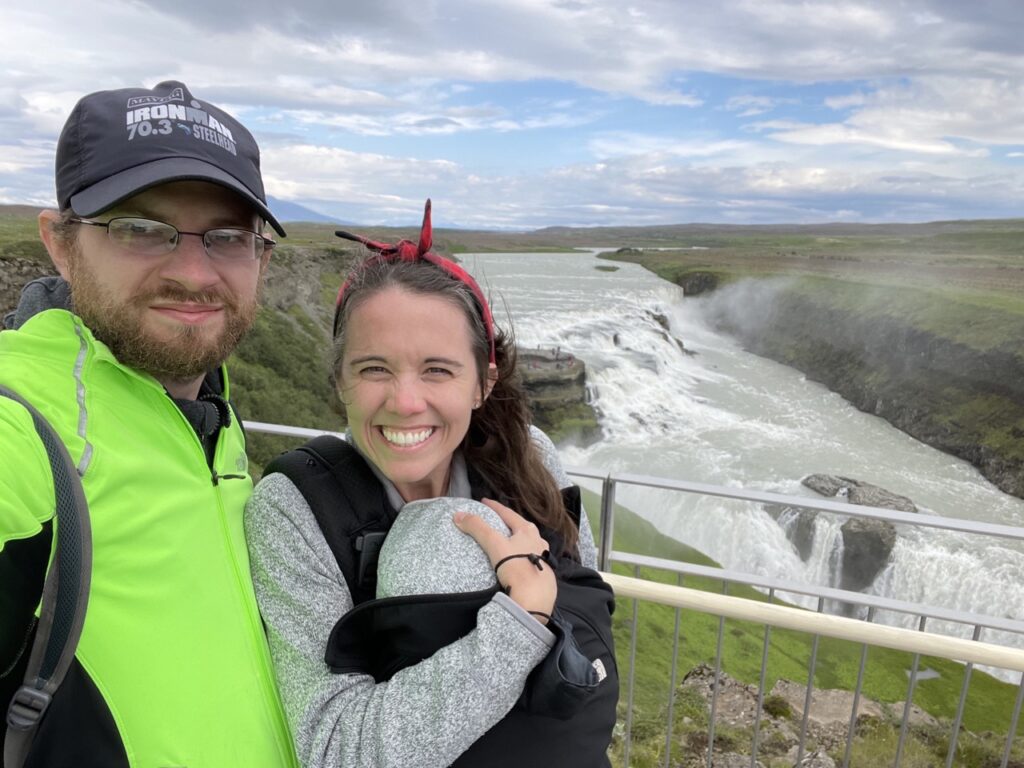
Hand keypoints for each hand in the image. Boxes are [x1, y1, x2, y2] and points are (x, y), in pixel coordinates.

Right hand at [453, 498, 556, 623]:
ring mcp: (543, 558)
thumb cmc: (516, 567)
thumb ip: (477, 528)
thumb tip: (458, 515)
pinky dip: (521, 557)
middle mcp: (538, 541)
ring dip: (517, 540)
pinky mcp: (543, 574)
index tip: (484, 501)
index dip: (495, 506)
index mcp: (528, 531)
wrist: (534, 600)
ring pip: (527, 544)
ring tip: (506, 542)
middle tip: (495, 521)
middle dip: (508, 523)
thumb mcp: (494, 544)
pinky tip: (516, 563)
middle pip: (520, 528)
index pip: (508, 513)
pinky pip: (530, 560)